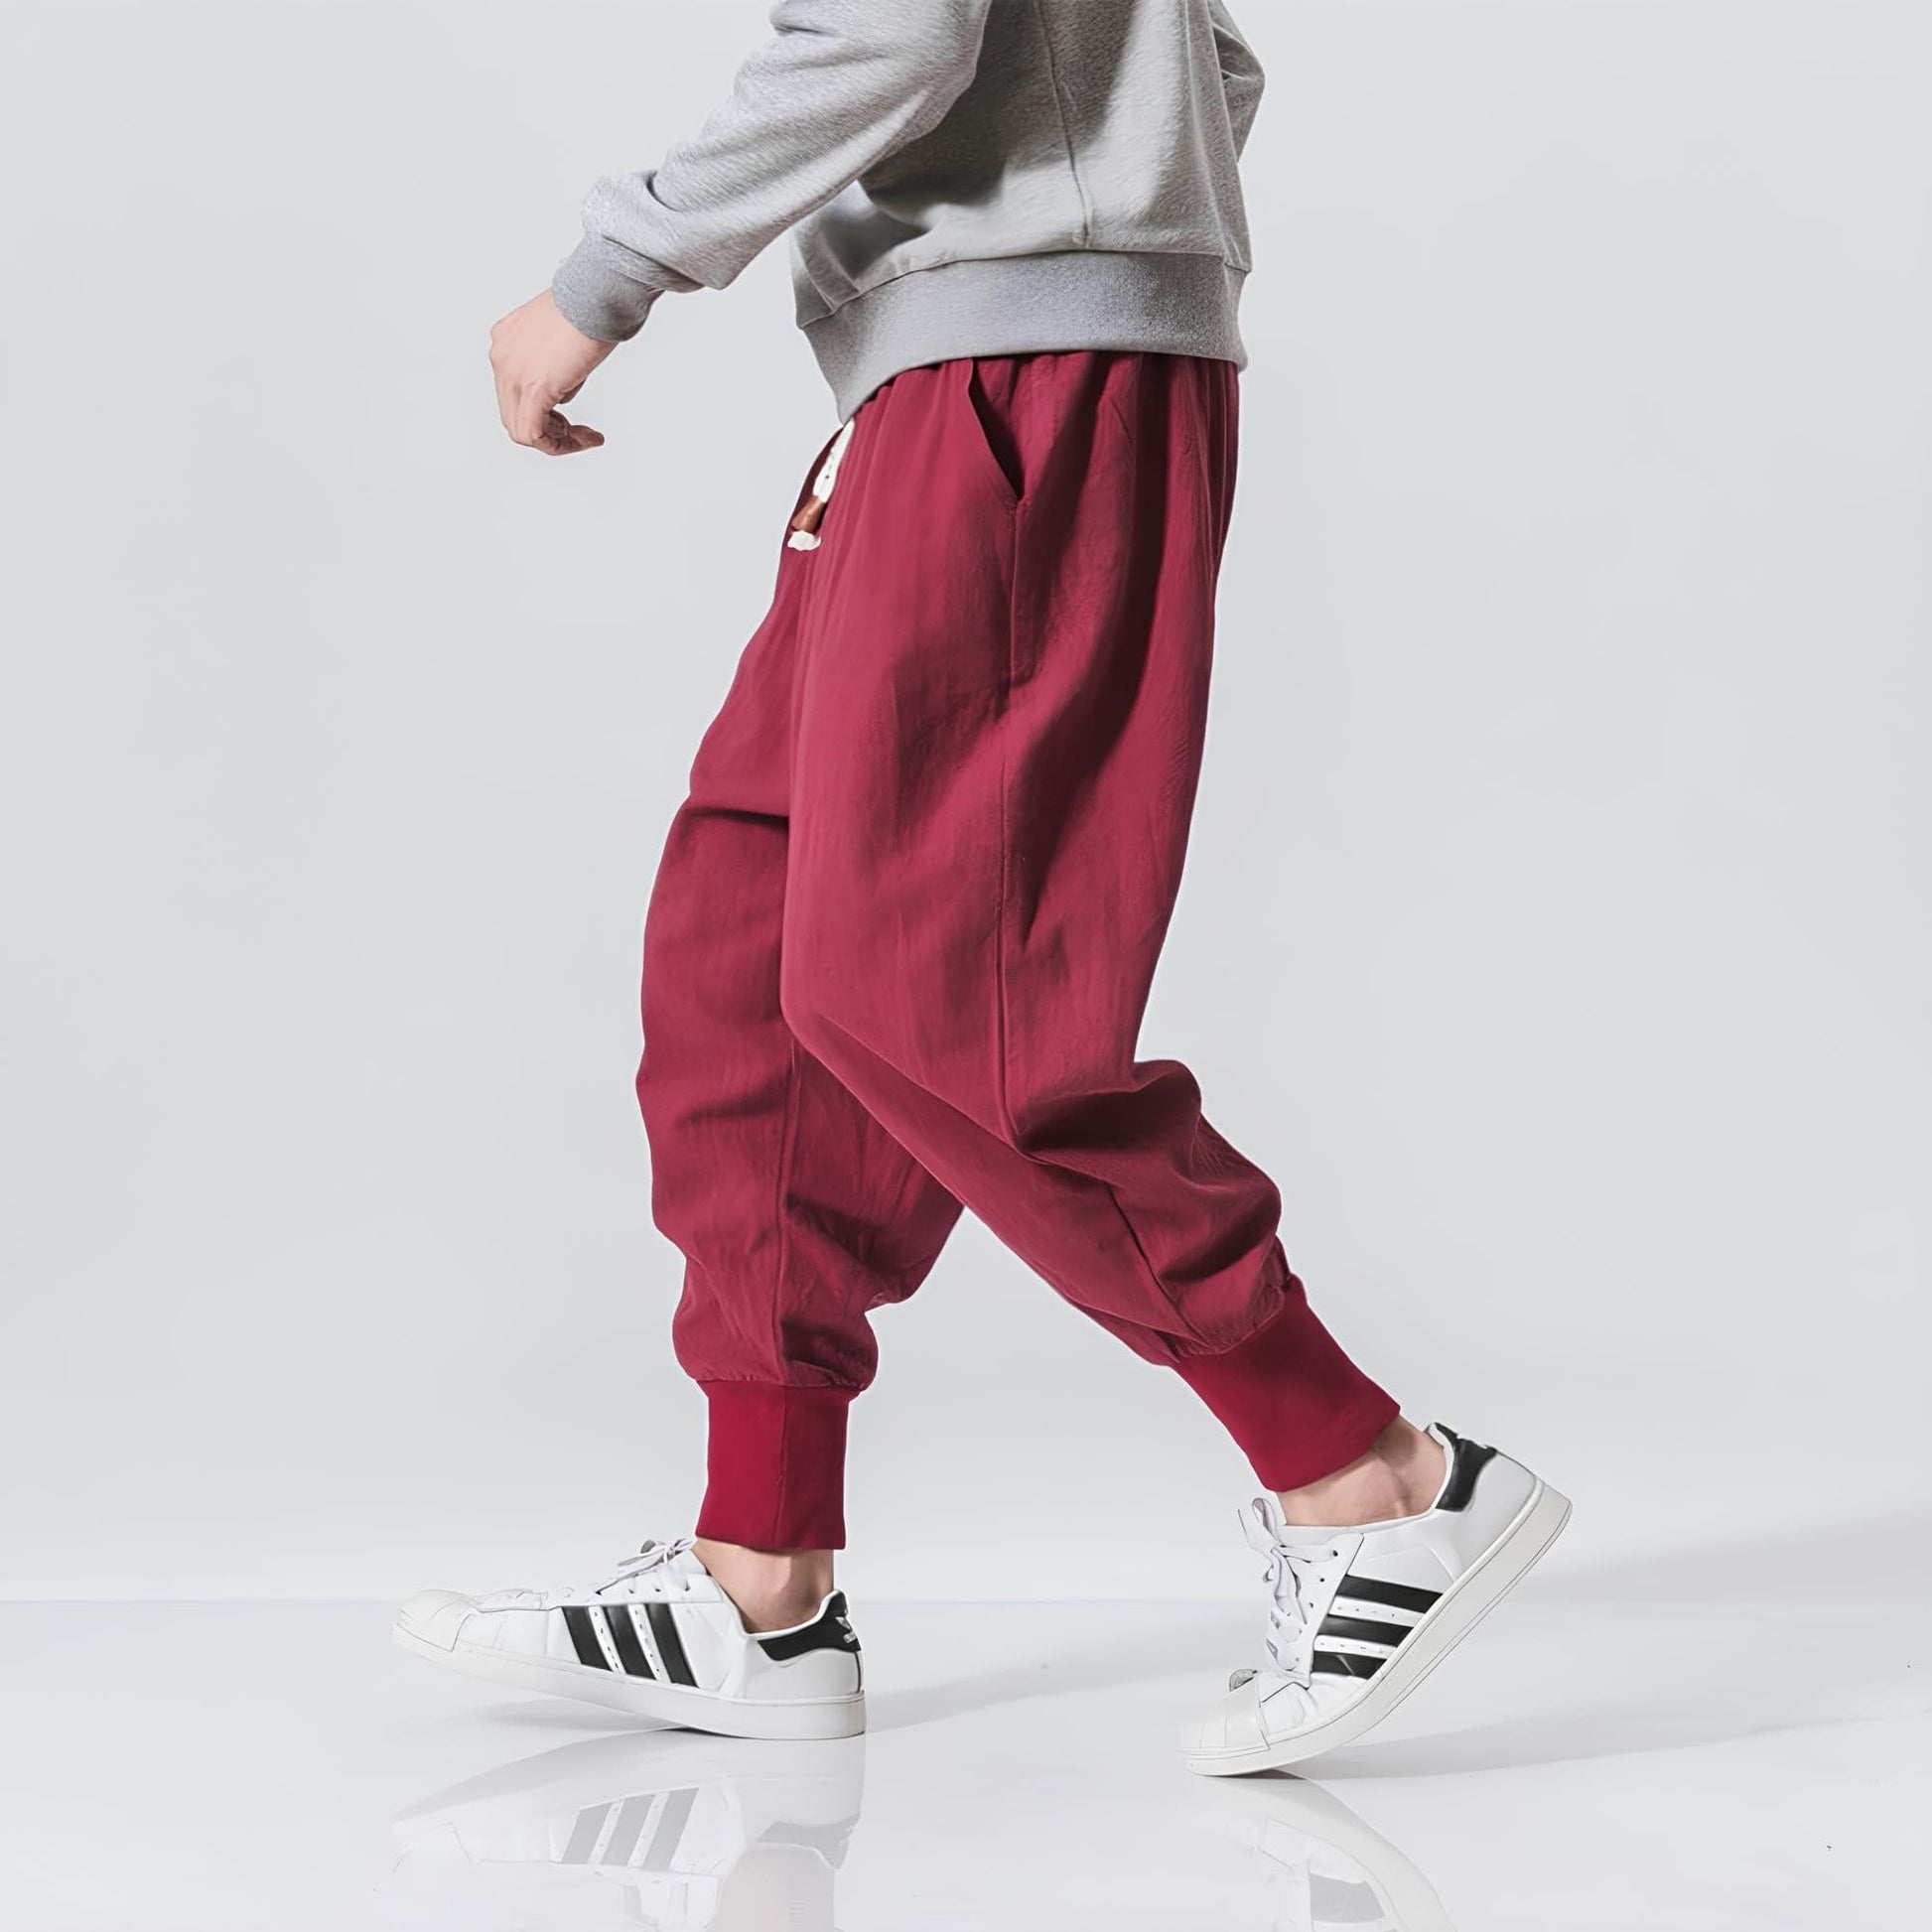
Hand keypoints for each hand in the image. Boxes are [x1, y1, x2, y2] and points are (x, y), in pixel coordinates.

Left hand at [488, 289, 616, 454]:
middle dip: (548, 428)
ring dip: (555, 440)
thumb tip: (562, 387)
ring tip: (584, 436)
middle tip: (577, 432)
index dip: (543, 411)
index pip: (514, 390)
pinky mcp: (531, 389)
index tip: (570, 416)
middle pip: (513, 413)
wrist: (596, 293)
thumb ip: (554, 363)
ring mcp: (511, 373)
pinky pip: (533, 434)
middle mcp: (501, 356)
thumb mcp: (563, 337)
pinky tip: (585, 438)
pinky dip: (559, 445)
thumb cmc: (590, 305)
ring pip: (521, 428)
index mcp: (506, 340)